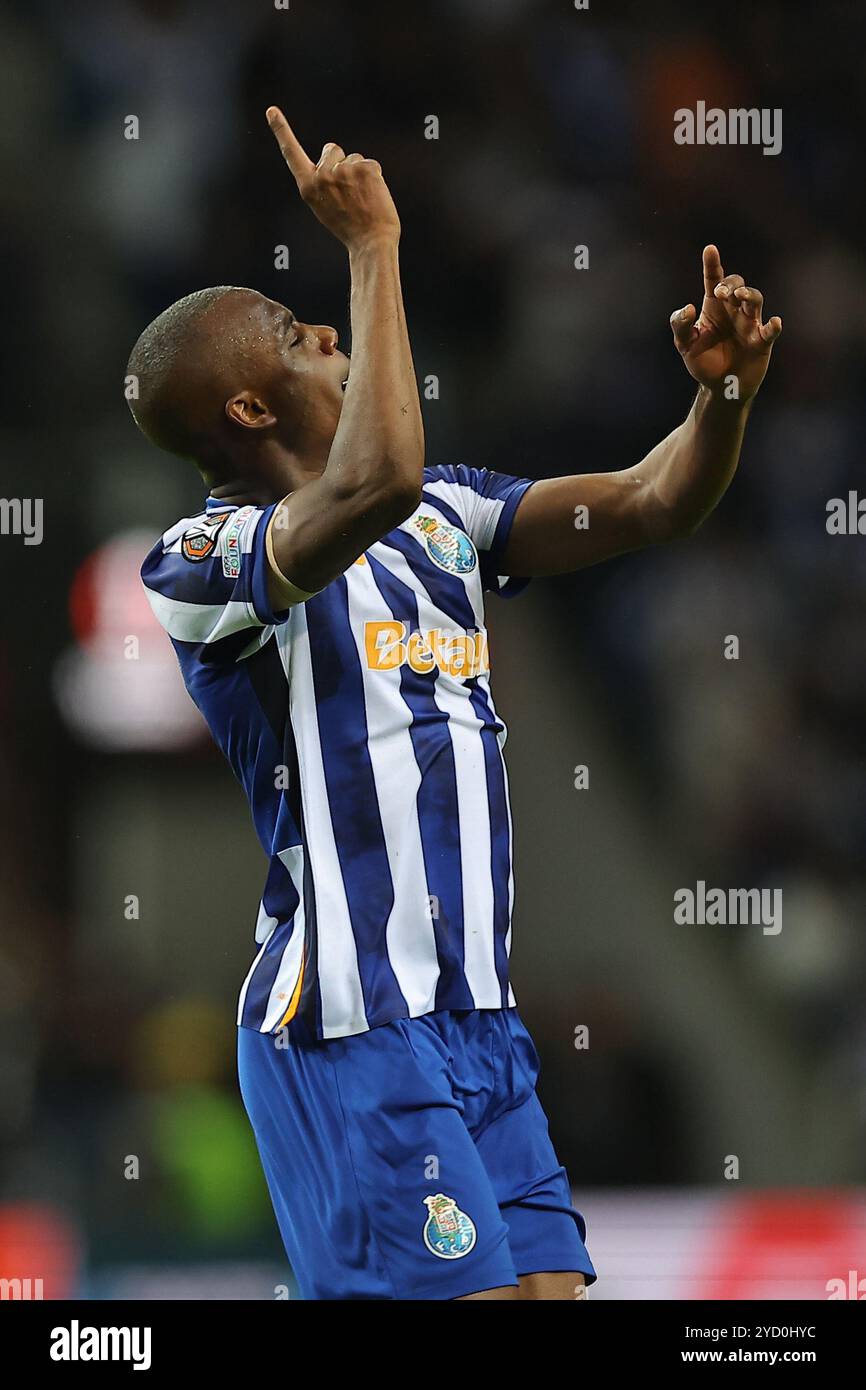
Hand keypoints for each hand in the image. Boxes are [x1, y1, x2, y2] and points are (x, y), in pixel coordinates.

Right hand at [266, 106, 399, 251]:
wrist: (370, 243)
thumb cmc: (348, 227)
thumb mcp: (324, 206)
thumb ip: (321, 182)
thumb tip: (332, 156)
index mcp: (307, 187)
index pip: (292, 153)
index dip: (281, 130)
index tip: (272, 110)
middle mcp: (322, 176)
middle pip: (331, 149)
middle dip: (340, 162)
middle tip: (348, 192)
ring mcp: (343, 171)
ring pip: (353, 158)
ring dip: (359, 173)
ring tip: (362, 198)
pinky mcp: (364, 168)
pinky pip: (370, 164)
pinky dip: (375, 178)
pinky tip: (373, 196)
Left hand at [670, 246, 781, 400]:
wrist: (719, 387)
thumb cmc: (703, 361)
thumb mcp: (685, 345)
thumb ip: (681, 325)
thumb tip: (688, 307)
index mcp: (714, 307)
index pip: (713, 280)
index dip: (712, 264)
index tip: (709, 250)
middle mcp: (733, 310)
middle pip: (737, 285)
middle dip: (731, 284)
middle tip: (720, 293)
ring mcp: (749, 324)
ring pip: (755, 300)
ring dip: (749, 295)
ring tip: (740, 296)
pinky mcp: (761, 342)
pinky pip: (770, 331)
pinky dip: (773, 326)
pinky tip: (774, 322)